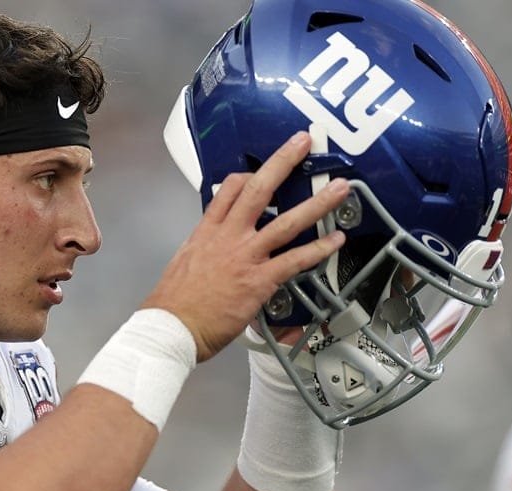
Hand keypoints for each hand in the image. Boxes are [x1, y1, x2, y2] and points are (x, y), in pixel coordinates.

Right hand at [143, 131, 346, 362]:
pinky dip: (318, 249)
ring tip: (339, 189)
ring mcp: (246, 257)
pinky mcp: (259, 280)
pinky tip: (335, 240)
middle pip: (259, 190)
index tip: (261, 170)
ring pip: (287, 222)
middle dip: (283, 162)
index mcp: (207, 232)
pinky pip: (294, 260)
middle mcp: (228, 237)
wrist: (172, 326)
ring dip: (316, 203)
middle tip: (303, 143)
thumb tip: (214, 255)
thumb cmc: (174, 304)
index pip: (229, 191)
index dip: (249, 176)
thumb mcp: (184, 265)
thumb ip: (204, 252)